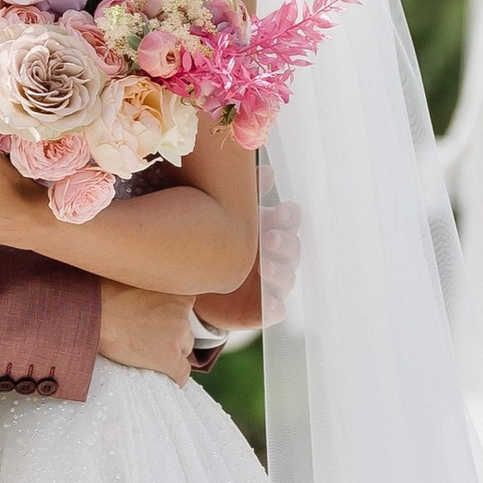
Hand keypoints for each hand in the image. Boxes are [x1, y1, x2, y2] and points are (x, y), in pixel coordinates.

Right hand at [97, 282, 194, 383]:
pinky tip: (165, 378)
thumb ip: (148, 286)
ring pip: (183, 351)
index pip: (185, 308)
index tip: (159, 322)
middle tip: (148, 338)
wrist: (94, 315)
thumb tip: (142, 292)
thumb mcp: (134, 280)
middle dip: (171, 336)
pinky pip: (182, 373)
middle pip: (185, 331)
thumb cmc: (104, 294)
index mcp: (175, 291)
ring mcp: (178, 336)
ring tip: (147, 355)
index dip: (172, 317)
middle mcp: (181, 313)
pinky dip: (175, 377)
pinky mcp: (169, 358)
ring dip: (169, 353)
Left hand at [190, 196, 300, 340]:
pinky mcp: (261, 309)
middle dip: (285, 245)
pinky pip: (274, 311)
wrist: (190, 285)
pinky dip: (274, 309)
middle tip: (269, 240)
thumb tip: (268, 171)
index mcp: (270, 230)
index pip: (289, 221)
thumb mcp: (227, 216)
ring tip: (265, 269)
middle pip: (292, 249)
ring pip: (286, 279)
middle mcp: (276, 257)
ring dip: (280, 274)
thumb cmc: (214, 243)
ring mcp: (271, 285)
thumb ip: (247, 195)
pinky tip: (269, 306)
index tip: (279, 212)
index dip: (288, 217)